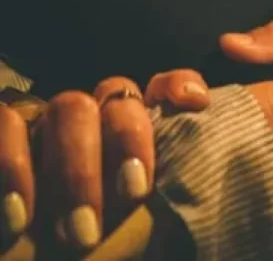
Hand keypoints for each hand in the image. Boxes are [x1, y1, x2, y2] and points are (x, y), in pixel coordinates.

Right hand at [0, 70, 209, 251]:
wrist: (64, 254)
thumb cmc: (112, 246)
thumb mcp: (147, 226)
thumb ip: (170, 198)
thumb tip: (197, 168)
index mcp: (132, 133)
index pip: (162, 88)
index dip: (178, 85)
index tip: (196, 103)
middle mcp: (92, 121)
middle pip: (116, 93)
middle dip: (126, 141)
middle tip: (132, 196)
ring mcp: (45, 126)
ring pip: (69, 107)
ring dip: (76, 167)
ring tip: (80, 233)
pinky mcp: (7, 137)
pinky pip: (5, 124)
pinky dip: (11, 166)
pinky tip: (19, 217)